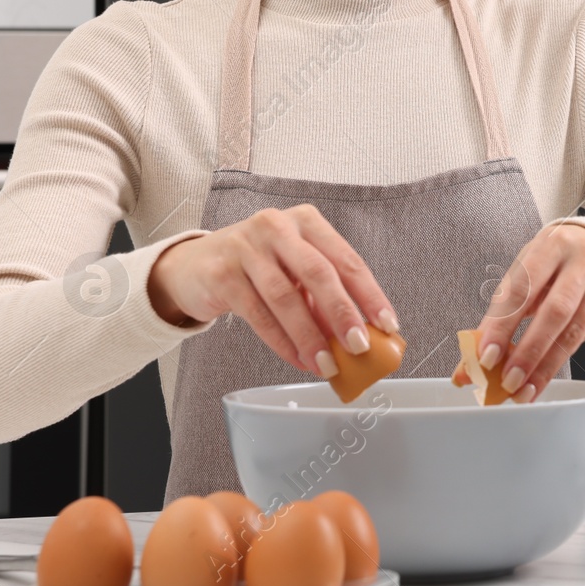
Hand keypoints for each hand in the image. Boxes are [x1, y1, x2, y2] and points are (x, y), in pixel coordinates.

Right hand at [146, 203, 399, 378]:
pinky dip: (282, 342)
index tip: (388, 324)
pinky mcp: (222, 273)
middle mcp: (277, 226)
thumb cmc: (259, 267)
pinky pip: (257, 314)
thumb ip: (323, 297)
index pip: (347, 259)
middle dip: (342, 313)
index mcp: (307, 221)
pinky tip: (298, 359)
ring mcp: (246, 247)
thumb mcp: (294, 270)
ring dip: (310, 336)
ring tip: (326, 364)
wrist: (196, 265)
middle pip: (318, 273)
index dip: (370, 294)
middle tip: (359, 346)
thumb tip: (359, 336)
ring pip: (285, 297)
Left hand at [451, 223, 584, 401]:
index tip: (485, 357)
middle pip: (556, 312)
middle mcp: (584, 259)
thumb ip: (502, 311)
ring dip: (545, 367)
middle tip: (508, 382)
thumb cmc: (555, 260)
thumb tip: (473, 360)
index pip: (523, 288)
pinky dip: (561, 358)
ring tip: (523, 392)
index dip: (502, 325)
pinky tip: (543, 375)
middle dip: (529, 351)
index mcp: (552, 244)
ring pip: (574, 332)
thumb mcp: (528, 270)